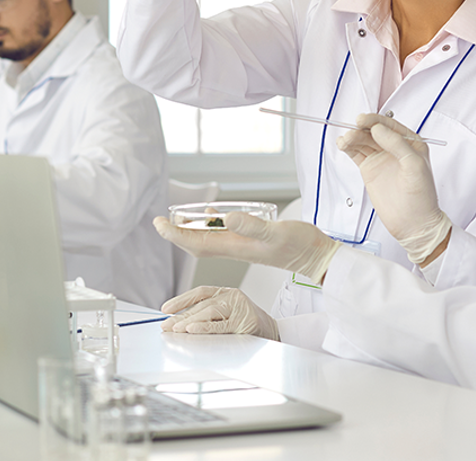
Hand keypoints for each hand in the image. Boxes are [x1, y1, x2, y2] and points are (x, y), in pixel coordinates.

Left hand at [154, 212, 339, 284]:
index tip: (158, 223)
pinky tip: (213, 219)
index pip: (196, 243)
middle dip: (176, 234)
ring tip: (178, 221)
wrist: (317, 258)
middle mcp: (236, 249)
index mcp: (236, 247)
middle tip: (159, 221)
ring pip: (209, 241)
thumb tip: (226, 218)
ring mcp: (244, 247)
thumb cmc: (300, 246)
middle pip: (197, 244)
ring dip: (191, 232)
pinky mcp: (253, 243)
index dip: (175, 234)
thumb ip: (252, 226)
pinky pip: (224, 237)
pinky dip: (211, 228)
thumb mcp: (275, 233)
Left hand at [160, 286, 278, 340]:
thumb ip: (207, 314)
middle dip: (181, 316)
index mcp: (226, 292)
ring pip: (210, 311)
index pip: (200, 292)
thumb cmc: (247, 324)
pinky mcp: (245, 322)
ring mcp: (240, 308)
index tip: (165, 309)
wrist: (274, 332)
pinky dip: (204, 327)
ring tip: (176, 329)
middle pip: (201, 304)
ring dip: (190, 321)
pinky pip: (221, 325)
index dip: (181, 300)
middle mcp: (233, 296)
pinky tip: (192, 330)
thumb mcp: (227, 313)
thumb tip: (177, 322)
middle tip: (166, 326)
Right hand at [336, 113, 451, 265]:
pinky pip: (357, 153)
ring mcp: (381, 158)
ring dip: (352, 138)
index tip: (362, 120)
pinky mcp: (370, 169)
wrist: (413, 223)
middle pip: (373, 131)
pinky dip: (348, 147)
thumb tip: (378, 128)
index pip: (389, 125)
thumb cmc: (421, 197)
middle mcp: (395, 148)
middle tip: (351, 132)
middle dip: (360, 130)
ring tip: (345, 141)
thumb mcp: (414, 166)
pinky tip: (342, 144)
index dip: (374, 120)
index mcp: (410, 143)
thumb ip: (397, 144)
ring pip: (363, 141)